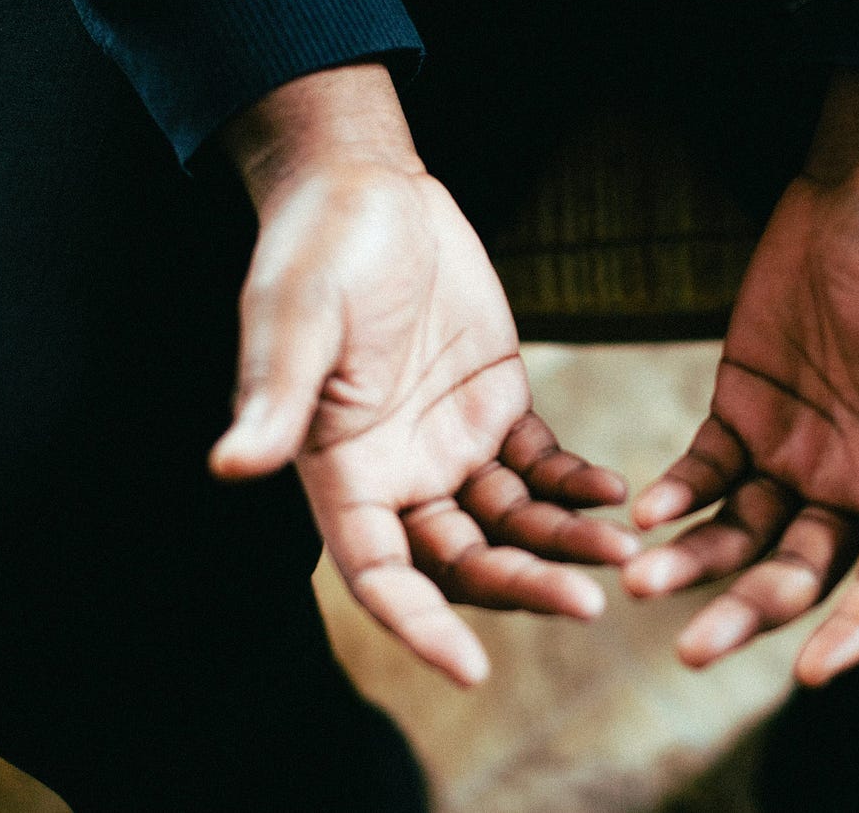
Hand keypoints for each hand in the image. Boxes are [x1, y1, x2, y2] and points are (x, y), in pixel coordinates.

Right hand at [208, 64, 635, 685]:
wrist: (369, 190)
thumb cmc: (316, 250)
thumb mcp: (295, 317)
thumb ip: (279, 395)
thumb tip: (231, 464)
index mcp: (341, 471)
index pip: (378, 574)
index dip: (419, 626)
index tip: (472, 670)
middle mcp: (398, 475)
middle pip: (462, 562)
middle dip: (522, 587)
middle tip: (590, 604)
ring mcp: (450, 444)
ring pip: (512, 523)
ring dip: (565, 542)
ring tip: (627, 550)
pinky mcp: (496, 405)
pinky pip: (542, 465)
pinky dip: (576, 484)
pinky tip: (616, 491)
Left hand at [622, 71, 858, 686]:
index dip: (858, 629)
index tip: (811, 672)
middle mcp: (852, 480)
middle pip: (801, 572)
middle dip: (750, 612)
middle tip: (689, 651)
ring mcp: (793, 449)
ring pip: (741, 532)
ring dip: (695, 562)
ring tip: (642, 581)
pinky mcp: (742, 410)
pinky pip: (706, 471)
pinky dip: (677, 494)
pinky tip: (645, 510)